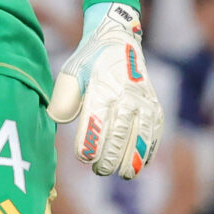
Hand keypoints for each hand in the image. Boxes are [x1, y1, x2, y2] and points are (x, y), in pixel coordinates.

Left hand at [47, 2, 165, 178]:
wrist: (117, 39)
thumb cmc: (89, 62)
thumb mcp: (70, 73)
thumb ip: (63, 98)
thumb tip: (59, 120)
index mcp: (101, 87)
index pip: (96, 121)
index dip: (90, 143)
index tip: (84, 158)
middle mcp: (125, 94)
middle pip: (119, 132)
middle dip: (110, 156)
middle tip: (100, 171)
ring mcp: (142, 100)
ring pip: (141, 134)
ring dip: (133, 157)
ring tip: (124, 174)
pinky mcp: (153, 104)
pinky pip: (155, 130)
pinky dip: (150, 149)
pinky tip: (142, 164)